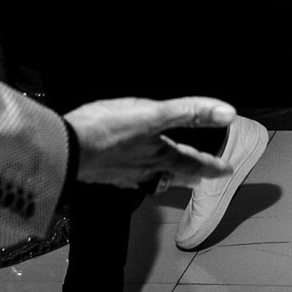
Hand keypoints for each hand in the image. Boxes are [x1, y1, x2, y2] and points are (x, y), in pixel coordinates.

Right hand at [66, 97, 240, 187]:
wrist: (65, 148)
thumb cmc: (106, 131)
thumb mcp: (153, 114)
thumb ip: (190, 112)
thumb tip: (226, 113)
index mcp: (159, 154)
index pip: (193, 162)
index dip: (211, 165)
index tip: (225, 170)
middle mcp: (143, 169)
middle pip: (173, 174)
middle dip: (188, 175)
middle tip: (200, 179)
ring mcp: (121, 173)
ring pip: (150, 177)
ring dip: (163, 177)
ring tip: (168, 177)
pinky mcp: (101, 172)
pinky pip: (125, 176)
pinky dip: (134, 175)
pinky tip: (126, 172)